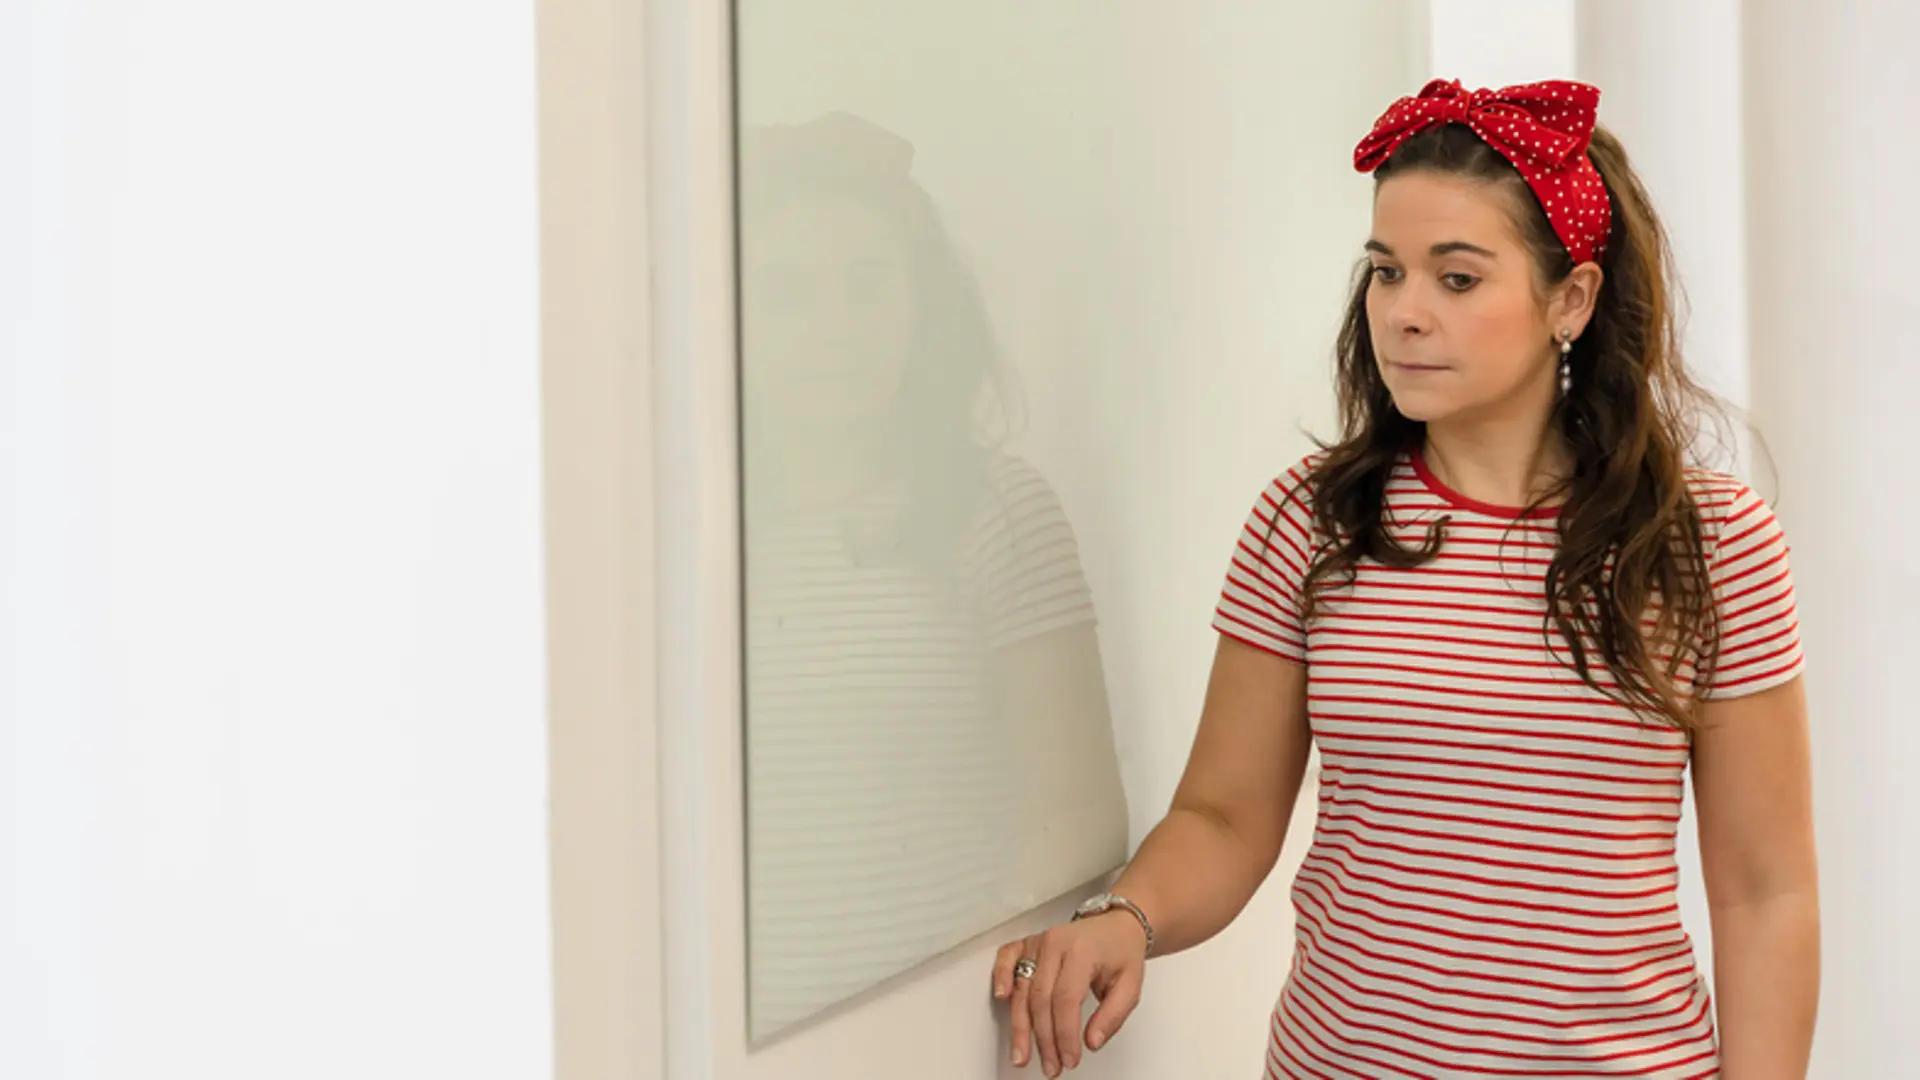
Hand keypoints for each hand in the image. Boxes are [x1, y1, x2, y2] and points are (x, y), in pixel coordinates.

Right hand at [990, 912, 1146, 1075]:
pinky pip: (1007, 957)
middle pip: (1041, 999)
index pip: (1067, 999)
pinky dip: (1000, 976)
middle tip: (1051, 1065)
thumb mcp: (1131, 986)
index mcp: (1083, 952)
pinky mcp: (1028, 943)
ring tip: (1022, 1054)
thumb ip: (1113, 1016)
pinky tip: (1001, 998)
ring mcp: (1039, 942)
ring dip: (1020, 1026)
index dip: (1065, 1034)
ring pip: (1023, 988)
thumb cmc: (1121, 953)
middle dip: (1044, 1039)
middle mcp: (1056, 944)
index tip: (1070, 1058)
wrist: (1116, 927)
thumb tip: (1092, 1042)